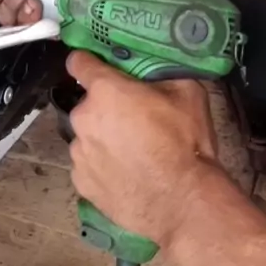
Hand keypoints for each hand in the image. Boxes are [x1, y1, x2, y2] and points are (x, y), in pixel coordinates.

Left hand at [67, 52, 217, 247]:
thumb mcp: (187, 92)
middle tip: (135, 121)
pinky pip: (88, 165)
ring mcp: (79, 152)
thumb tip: (156, 70)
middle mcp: (84, 117)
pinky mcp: (81, 182)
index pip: (78, 62)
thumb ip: (163, 74)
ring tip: (133, 153)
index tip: (96, 66)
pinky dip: (102, 166)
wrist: (184, 203)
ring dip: (103, 139)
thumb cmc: (185, 144)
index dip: (87, 61)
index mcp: (105, 90)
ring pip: (88, 136)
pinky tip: (126, 174)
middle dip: (107, 108)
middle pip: (88, 104)